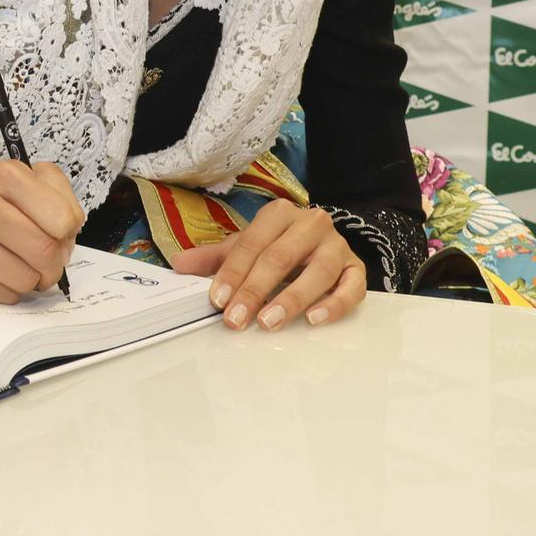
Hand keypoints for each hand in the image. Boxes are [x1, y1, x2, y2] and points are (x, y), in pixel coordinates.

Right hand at [0, 159, 84, 303]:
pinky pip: (3, 295)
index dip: (68, 233)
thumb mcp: (38, 186)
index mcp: (5, 175)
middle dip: (54, 264)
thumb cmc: (2, 205)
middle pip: (44, 251)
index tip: (57, 233)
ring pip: (24, 280)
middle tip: (46, 261)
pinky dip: (9, 290)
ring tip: (20, 264)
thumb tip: (67, 237)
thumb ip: (65, 202)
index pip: (62, 219)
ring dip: (31, 279)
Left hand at [173, 201, 365, 330]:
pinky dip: (334, 304)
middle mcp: (311, 223)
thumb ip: (215, 258)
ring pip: (318, 271)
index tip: (217, 301)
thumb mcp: (247, 247)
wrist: (323, 243)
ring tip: (269, 322)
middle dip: (255, 290)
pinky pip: (352, 287)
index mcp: (279, 214)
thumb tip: (178, 264)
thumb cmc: (279, 247)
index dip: (233, 273)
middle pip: (281, 256)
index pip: (251, 244)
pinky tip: (314, 319)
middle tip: (236, 319)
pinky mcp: (357, 268)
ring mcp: (338, 245)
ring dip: (292, 298)